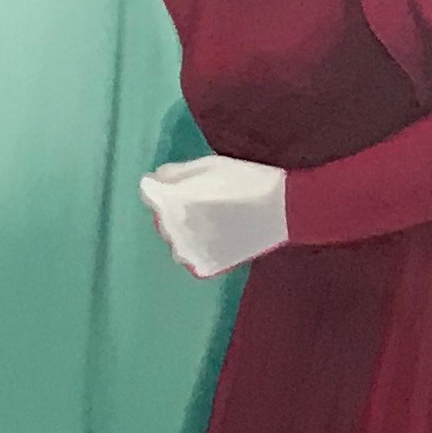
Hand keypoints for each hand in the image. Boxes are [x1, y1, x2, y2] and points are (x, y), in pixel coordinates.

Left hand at [140, 153, 288, 277]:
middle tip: (200, 201)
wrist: (281, 209)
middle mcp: (175, 229)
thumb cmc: (245, 180)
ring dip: (183, 231)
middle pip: (161, 217)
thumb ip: (174, 173)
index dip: (161, 186)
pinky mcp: (206, 267)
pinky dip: (197, 249)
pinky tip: (215, 237)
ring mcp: (190, 252)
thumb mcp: (208, 165)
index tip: (177, 183)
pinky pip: (190, 258)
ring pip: (174, 240)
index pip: (149, 193)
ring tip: (210, 220)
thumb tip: (153, 180)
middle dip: (172, 208)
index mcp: (172, 201)